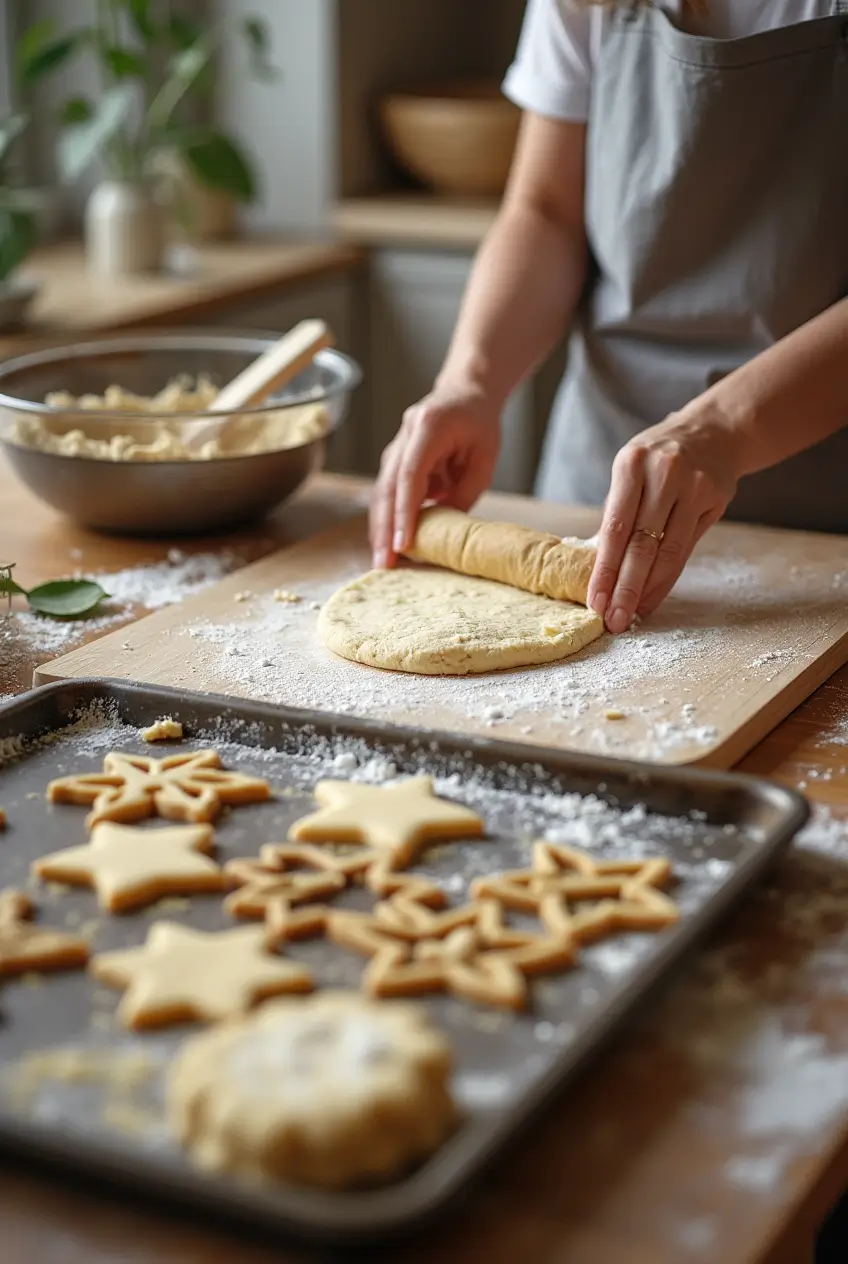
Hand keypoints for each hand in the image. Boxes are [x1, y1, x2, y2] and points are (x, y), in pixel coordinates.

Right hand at [369, 383, 500, 567]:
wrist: (465, 393)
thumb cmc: (479, 425)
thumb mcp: (484, 458)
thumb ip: (465, 492)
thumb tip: (444, 530)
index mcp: (429, 426)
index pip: (411, 474)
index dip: (406, 511)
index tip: (404, 543)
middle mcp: (405, 434)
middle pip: (387, 486)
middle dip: (384, 528)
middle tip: (383, 563)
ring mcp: (395, 446)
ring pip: (381, 492)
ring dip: (380, 528)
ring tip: (382, 561)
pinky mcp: (394, 460)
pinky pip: (388, 493)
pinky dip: (388, 518)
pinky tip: (388, 544)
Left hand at [587, 410, 740, 632]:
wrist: (715, 430)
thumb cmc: (661, 457)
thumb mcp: (632, 468)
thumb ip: (619, 511)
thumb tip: (597, 564)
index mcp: (632, 464)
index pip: (614, 527)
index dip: (604, 568)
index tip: (594, 600)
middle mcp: (664, 474)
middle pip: (641, 544)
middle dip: (624, 588)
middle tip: (612, 620)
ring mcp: (693, 487)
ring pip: (667, 551)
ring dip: (647, 590)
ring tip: (630, 615)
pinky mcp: (714, 500)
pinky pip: (686, 549)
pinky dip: (667, 578)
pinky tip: (652, 597)